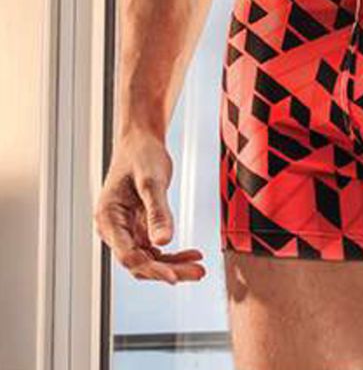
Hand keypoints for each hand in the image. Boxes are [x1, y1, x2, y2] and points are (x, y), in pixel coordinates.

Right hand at [94, 131, 205, 284]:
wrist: (141, 141)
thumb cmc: (142, 155)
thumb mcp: (152, 181)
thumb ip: (158, 212)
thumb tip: (163, 242)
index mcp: (108, 218)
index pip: (128, 255)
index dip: (151, 269)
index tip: (174, 278)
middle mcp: (113, 229)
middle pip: (139, 262)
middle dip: (168, 270)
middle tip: (197, 273)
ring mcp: (125, 230)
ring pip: (147, 259)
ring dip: (172, 266)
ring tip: (198, 269)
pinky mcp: (137, 228)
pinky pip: (153, 249)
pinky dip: (172, 255)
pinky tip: (191, 255)